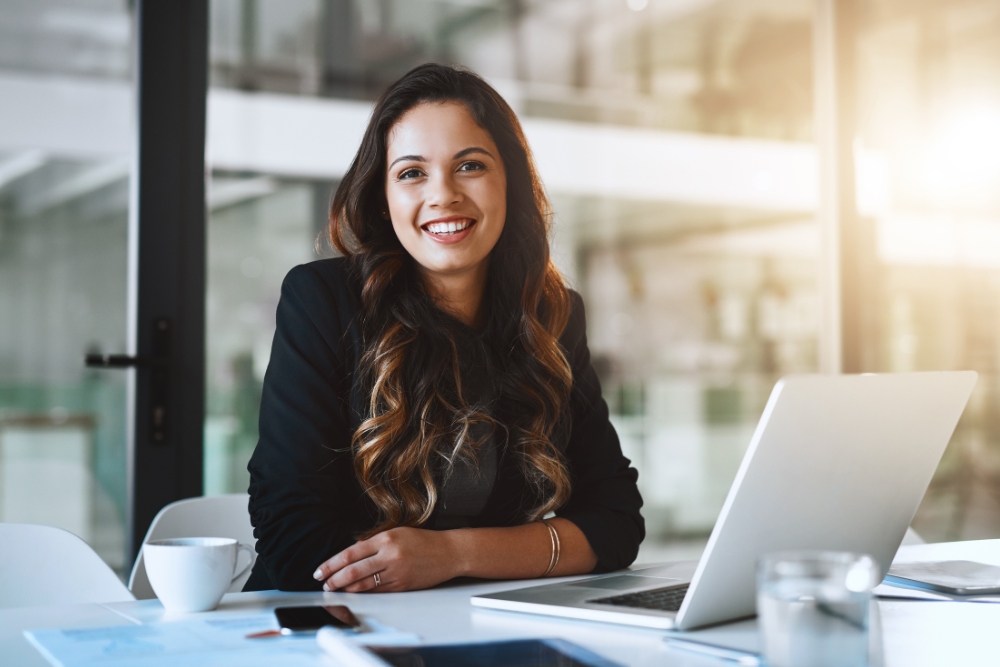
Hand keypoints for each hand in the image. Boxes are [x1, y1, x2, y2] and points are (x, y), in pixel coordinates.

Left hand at [313, 527, 462, 592]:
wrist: (449, 552)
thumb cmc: (423, 541)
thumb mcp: (397, 533)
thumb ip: (374, 543)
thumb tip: (351, 554)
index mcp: (386, 538)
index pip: (351, 553)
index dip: (332, 564)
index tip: (321, 570)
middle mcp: (390, 555)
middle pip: (353, 571)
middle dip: (335, 579)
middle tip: (325, 584)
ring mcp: (396, 572)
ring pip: (364, 585)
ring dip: (346, 589)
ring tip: (336, 590)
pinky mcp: (402, 586)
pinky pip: (378, 592)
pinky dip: (363, 594)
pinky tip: (355, 594)